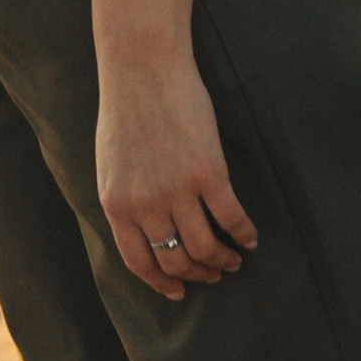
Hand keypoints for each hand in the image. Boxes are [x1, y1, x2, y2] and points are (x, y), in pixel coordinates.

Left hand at [97, 52, 256, 300]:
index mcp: (117, 203)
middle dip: (198, 275)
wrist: (142, 68)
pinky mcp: (208, 173)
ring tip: (233, 261)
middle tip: (214, 274)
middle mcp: (145, 204)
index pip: (139, 262)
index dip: (161, 283)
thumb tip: (143, 230)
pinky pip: (231, 218)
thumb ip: (125, 198)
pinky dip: (244, 234)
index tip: (178, 293)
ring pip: (205, 248)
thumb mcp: (111, 163)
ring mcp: (177, 190)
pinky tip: (250, 238)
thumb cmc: (125, 110)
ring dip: (223, 261)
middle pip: (177, 260)